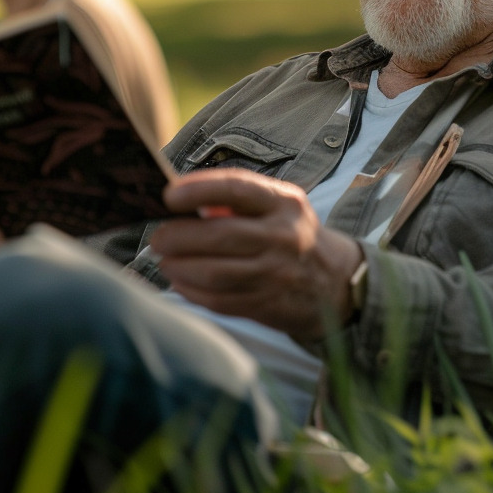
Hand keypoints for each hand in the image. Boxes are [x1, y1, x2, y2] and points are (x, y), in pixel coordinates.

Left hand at [150, 168, 363, 341]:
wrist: (334, 281)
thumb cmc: (290, 234)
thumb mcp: (276, 205)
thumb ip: (234, 200)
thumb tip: (179, 202)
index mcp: (283, 202)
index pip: (237, 188)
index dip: (198, 190)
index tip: (168, 195)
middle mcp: (283, 236)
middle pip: (220, 235)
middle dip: (178, 236)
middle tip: (158, 237)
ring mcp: (276, 273)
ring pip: (215, 273)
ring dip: (179, 267)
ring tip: (164, 260)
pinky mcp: (267, 303)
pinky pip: (219, 300)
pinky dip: (191, 291)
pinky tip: (180, 281)